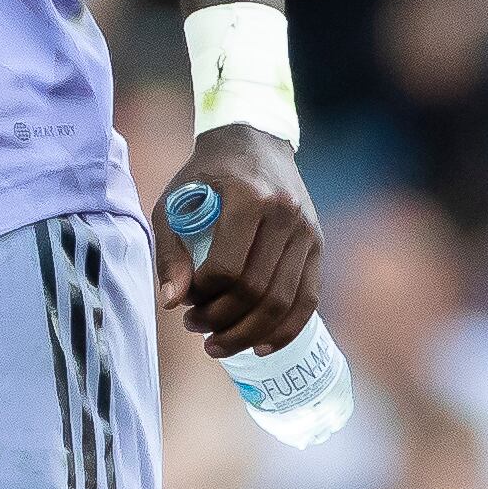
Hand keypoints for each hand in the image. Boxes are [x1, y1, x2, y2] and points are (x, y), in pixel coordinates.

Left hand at [150, 125, 320, 358]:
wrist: (254, 141)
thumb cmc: (206, 175)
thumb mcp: (174, 202)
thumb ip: (170, 252)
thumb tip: (171, 303)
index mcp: (249, 199)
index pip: (227, 268)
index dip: (203, 294)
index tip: (185, 299)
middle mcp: (285, 215)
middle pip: (256, 291)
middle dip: (222, 320)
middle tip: (195, 327)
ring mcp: (307, 232)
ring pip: (283, 302)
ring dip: (249, 333)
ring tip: (218, 345)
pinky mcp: (318, 245)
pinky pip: (308, 299)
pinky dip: (285, 329)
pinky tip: (261, 347)